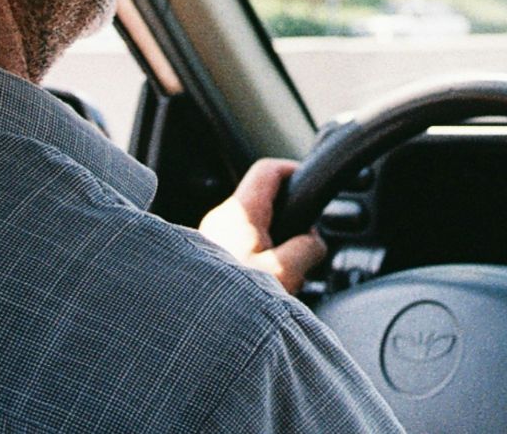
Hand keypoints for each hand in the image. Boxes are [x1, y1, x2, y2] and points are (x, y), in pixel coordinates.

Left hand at [198, 157, 327, 294]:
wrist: (193, 335)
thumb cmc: (231, 303)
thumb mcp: (285, 272)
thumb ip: (308, 248)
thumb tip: (313, 241)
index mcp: (239, 213)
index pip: (268, 171)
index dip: (294, 171)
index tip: (311, 185)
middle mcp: (219, 221)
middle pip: (264, 205)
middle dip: (289, 225)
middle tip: (304, 252)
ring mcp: (209, 242)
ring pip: (253, 233)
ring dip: (274, 251)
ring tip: (283, 282)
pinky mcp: (205, 264)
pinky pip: (240, 253)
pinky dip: (258, 265)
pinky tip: (263, 294)